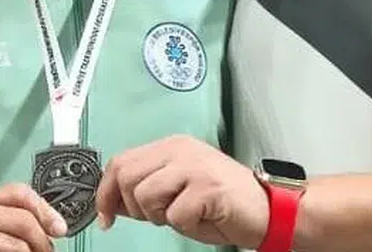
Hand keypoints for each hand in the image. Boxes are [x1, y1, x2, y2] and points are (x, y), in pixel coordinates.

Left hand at [94, 134, 268, 248]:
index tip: (105, 215)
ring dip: (159, 216)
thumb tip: (109, 201)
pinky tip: (201, 218)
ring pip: (145, 195)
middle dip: (134, 206)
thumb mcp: (176, 191)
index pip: (121, 161)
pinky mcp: (207, 187)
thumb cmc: (222, 204)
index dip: (106, 192)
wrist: (267, 211)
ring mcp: (194, 166)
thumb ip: (145, 189)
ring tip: (183, 214)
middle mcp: (180, 150)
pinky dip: (184, 225)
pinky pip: (174, 215)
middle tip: (158, 216)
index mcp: (171, 147)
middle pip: (127, 176)